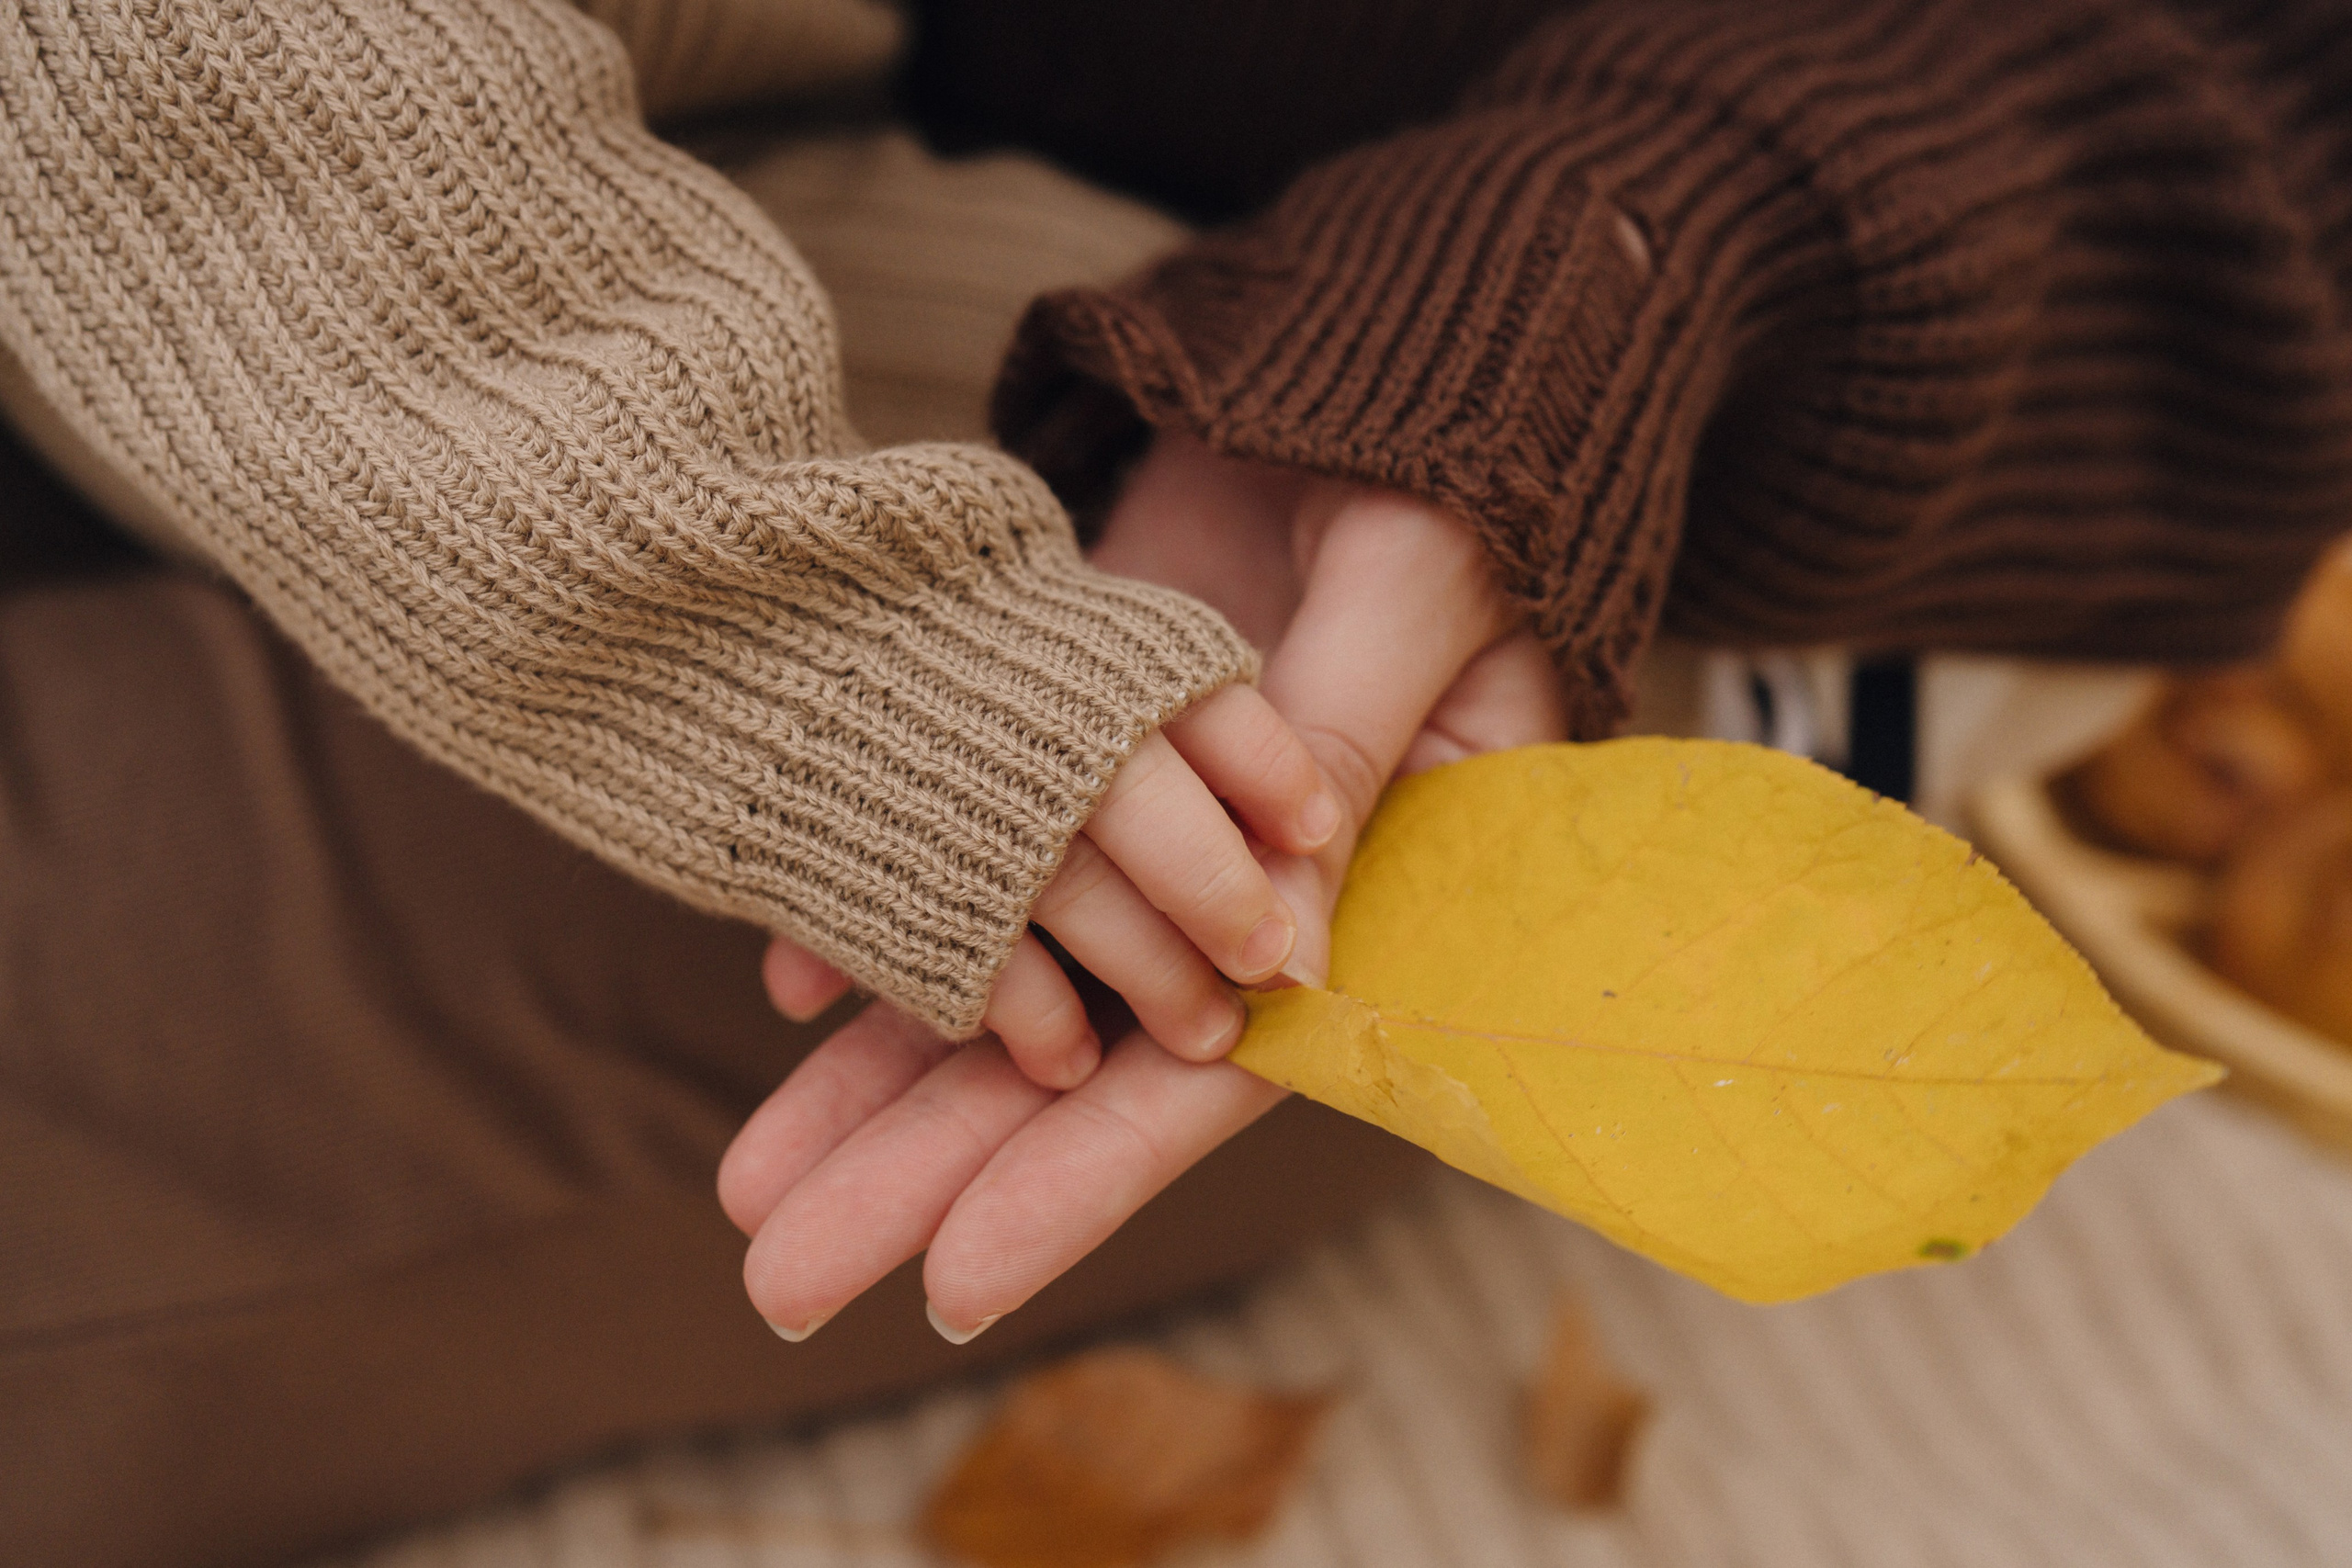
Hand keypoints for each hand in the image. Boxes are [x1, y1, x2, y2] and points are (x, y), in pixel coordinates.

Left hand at [723, 434, 1569, 1339]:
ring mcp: (1148, 831)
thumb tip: (1270, 950)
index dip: (1086, 1176)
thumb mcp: (1409, 595)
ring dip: (886, 1082)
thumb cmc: (1448, 462)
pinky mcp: (1077, 752)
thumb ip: (1333, 744)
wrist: (1379, 352)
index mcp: (1374, 888)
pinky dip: (890, 919)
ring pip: (1010, 981)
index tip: (952, 1279)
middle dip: (932, 1166)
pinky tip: (791, 987)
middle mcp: (1247, 896)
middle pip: (1080, 1064)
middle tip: (788, 1272)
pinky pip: (978, 860)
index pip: (1219, 1075)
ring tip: (757, 1182)